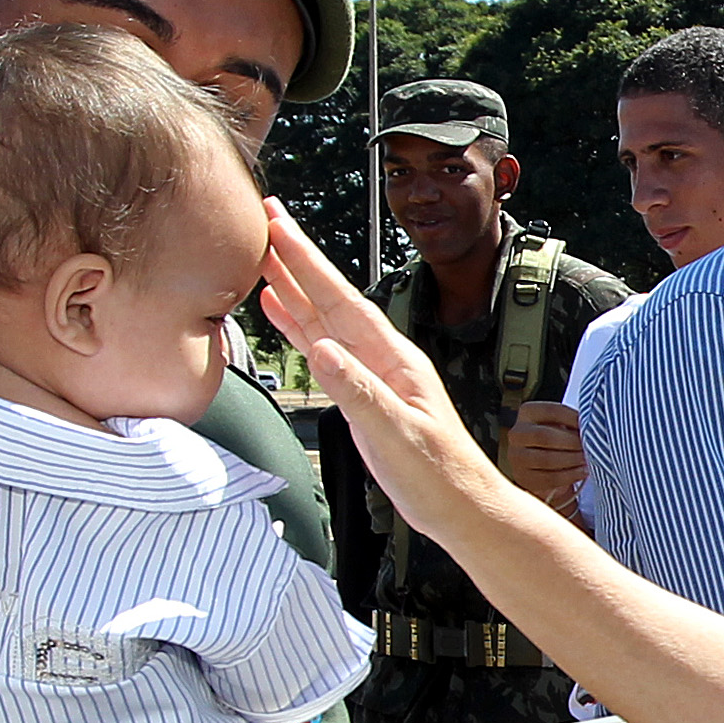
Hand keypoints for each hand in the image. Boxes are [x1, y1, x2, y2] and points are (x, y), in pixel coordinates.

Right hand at [261, 202, 491, 539]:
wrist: (461, 506)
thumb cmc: (438, 476)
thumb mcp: (397, 433)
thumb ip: (359, 392)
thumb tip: (322, 351)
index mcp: (393, 358)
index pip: (342, 300)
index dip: (308, 264)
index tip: (280, 227)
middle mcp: (381, 357)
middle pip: (330, 297)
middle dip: (297, 258)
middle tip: (266, 216)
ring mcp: (370, 372)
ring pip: (322, 319)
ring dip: (292, 285)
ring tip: (262, 254)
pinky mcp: (360, 392)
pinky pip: (322, 348)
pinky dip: (298, 325)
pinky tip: (279, 308)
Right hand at [501, 400, 586, 511]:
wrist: (545, 466)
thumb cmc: (557, 440)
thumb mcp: (562, 424)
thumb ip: (572, 422)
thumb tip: (592, 425)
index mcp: (527, 413)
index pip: (551, 411)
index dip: (573, 418)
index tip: (590, 424)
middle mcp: (517, 433)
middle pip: (545, 436)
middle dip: (572, 442)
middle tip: (591, 446)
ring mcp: (517, 457)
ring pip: (546, 459)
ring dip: (572, 460)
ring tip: (588, 459)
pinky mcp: (523, 477)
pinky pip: (548, 478)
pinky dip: (569, 476)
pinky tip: (582, 472)